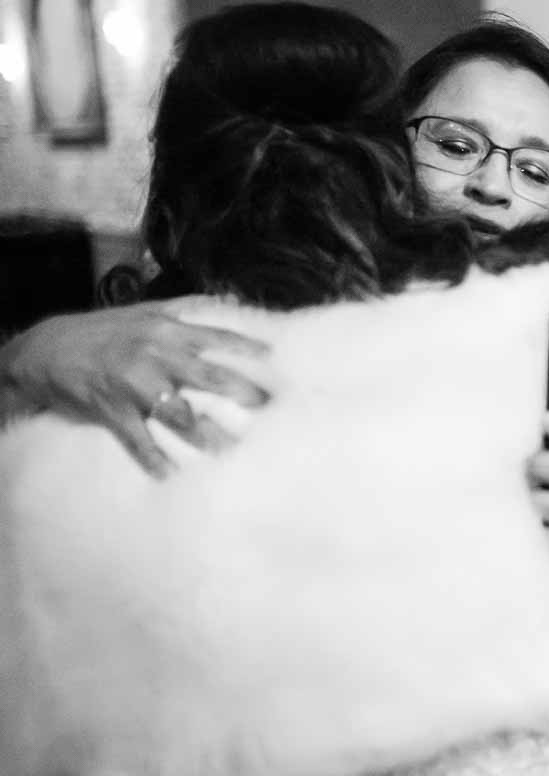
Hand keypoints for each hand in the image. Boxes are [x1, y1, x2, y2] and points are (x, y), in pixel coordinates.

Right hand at [0, 300, 270, 477]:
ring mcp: (133, 385)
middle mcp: (154, 356)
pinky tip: (173, 476)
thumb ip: (189, 308)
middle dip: (241, 391)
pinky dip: (155, 460)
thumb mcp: (145, 311)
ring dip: (208, 435)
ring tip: (234, 450)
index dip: (247, 347)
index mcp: (166, 331)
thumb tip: (231, 300)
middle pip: (207, 376)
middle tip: (269, 406)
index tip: (275, 358)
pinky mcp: (112, 412)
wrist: (44, 350)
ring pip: (178, 414)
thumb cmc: (102, 331)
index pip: (216, 338)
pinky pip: (139, 440)